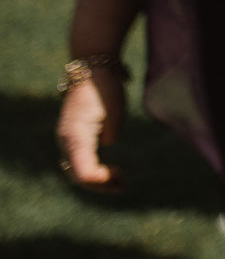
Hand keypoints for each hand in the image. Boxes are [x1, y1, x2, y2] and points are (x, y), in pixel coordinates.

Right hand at [55, 68, 123, 190]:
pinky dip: (92, 171)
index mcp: (75, 135)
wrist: (91, 73)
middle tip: (124, 185)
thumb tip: (109, 143)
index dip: (99, 181)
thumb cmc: (105, 89)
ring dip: (97, 180)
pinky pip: (78, 163)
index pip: (82, 170)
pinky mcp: (72, 139)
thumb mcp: (114, 108)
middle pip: (78, 176)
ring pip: (76, 171)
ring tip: (120, 181)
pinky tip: (108, 172)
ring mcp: (67, 141)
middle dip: (100, 185)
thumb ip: (111, 128)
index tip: (119, 176)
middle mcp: (67, 141)